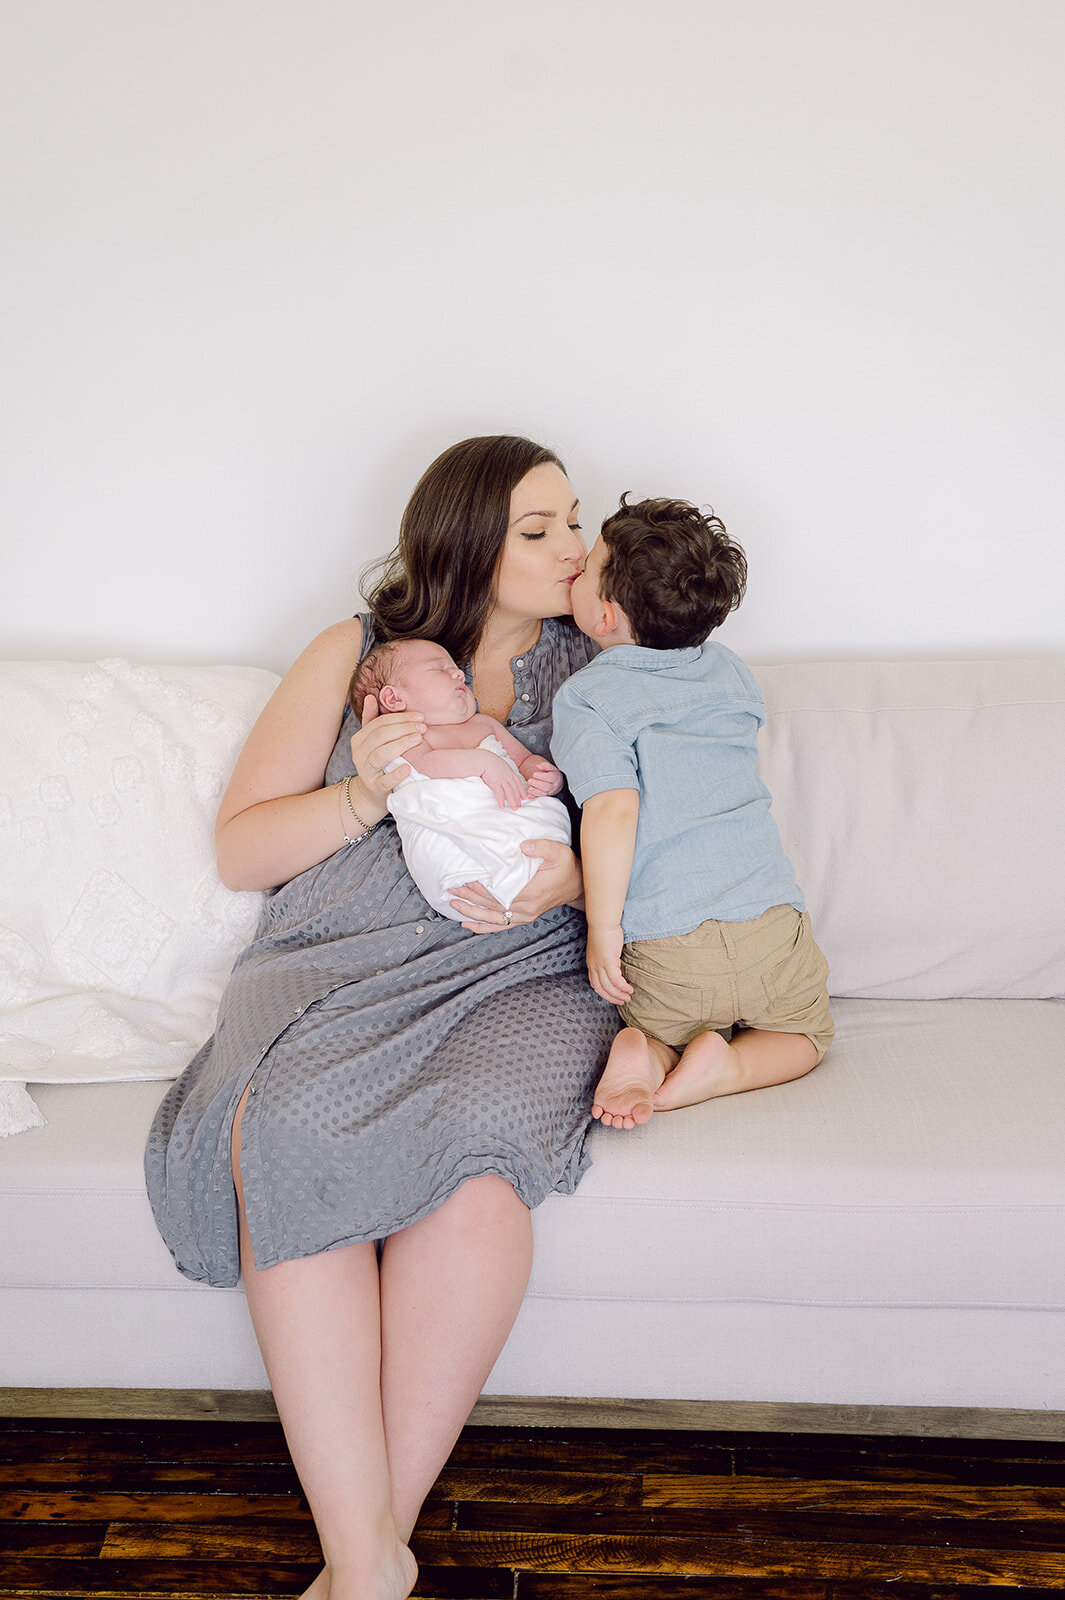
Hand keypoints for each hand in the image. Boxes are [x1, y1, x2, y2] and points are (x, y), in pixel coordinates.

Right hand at [349, 694, 425, 810]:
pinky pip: (384, 780)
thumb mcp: (372, 740)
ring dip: (401, 745)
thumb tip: (371, 696)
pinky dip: (396, 774)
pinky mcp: (374, 787)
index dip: (400, 718)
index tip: (419, 717)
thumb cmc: (377, 761)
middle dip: (403, 729)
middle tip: (422, 728)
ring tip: (418, 740)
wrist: (372, 792)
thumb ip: (372, 719)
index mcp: (359, 739)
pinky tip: (408, 767)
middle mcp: (359, 754)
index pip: (380, 723)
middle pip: (381, 736)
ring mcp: (366, 771)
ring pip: (381, 754)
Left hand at [449, 838, 582, 932]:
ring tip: (454, 903)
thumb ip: (542, 847)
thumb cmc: (567, 868)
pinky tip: (468, 925)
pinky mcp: (523, 918)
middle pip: (492, 905)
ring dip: (472, 912)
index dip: (482, 888)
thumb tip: (522, 846)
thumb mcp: (559, 852)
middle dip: (471, 897)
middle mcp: (526, 908)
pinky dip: (483, 927)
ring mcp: (524, 915)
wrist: (576, 885)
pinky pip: (500, 926)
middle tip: (453, 888)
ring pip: (493, 918)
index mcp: (532, 892)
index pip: (500, 893)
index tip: (466, 880)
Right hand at [479, 752, 527, 809]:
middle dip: (518, 798)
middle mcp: (508, 776)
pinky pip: (499, 793)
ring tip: (514, 808)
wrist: (483, 759)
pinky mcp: (495, 783)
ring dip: (512, 800)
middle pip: (515, 789)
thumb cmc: (489, 761)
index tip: (524, 796)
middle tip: (519, 806)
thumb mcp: (500, 764)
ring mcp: (502, 780)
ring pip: (510, 792)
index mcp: (509, 771)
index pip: (518, 782)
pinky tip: (502, 806)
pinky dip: (501, 800)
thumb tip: (502, 773)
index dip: (522, 790)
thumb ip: (503, 770)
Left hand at [523, 759, 563, 798]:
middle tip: (530, 780)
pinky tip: (529, 795)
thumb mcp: (550, 768)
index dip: (542, 776)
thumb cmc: (551, 774)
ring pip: (543, 793)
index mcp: (555, 778)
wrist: (555, 782)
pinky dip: (534, 796)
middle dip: (537, 784)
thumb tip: (538, 766)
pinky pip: (539, 797)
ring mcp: (548, 792)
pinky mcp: (543, 795)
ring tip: (529, 788)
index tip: (534, 774)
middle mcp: (552, 786)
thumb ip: (545, 766)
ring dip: (535, 791)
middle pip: (547, 787)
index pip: (551, 778)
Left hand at [586, 925, 633, 1005]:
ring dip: (619, 994)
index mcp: (591, 964)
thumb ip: (608, 960)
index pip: (595, 985)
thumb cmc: (605, 932)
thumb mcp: (603, 950)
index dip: (604, 993)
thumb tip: (617, 967)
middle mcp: (594, 967)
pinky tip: (629, 989)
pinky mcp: (608, 962)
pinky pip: (616, 980)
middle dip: (612, 997)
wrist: (603, 923)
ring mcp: (600, 965)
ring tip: (628, 997)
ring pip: (609, 987)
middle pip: (601, 989)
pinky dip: (623, 987)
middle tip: (622, 1001)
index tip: (613, 997)